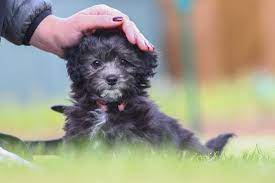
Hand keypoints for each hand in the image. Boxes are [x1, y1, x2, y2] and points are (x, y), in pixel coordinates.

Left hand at [30, 4, 153, 56]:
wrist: (56, 41)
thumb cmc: (66, 31)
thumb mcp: (81, 24)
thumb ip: (100, 21)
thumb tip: (120, 21)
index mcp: (104, 13)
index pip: (123, 21)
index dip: (131, 31)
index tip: (136, 42)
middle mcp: (108, 21)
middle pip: (129, 28)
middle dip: (139, 38)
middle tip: (147, 49)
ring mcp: (108, 32)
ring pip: (127, 36)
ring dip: (138, 43)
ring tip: (147, 51)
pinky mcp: (107, 42)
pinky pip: (122, 43)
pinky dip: (131, 48)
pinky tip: (138, 54)